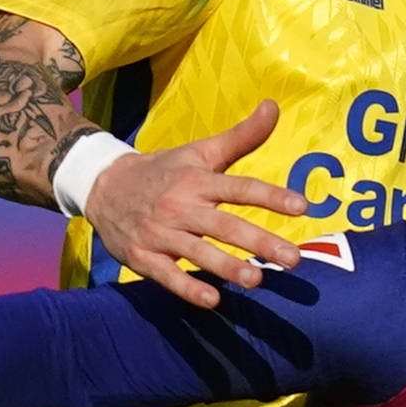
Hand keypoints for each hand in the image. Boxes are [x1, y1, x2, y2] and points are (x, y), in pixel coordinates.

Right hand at [84, 100, 313, 307]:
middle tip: (294, 259)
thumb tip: (274, 106)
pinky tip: (212, 300)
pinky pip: (167, 275)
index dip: (271, 197)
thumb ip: (241, 136)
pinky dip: (187, 287)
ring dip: (228, 267)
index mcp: (197, 180)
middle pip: (225, 226)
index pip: (240, 188)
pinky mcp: (142, 256)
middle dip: (261, 242)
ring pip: (198, 252)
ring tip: (257, 280)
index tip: (303, 207)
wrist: (102, 187)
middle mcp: (180, 206)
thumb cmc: (164, 170)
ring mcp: (160, 233)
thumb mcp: (200, 151)